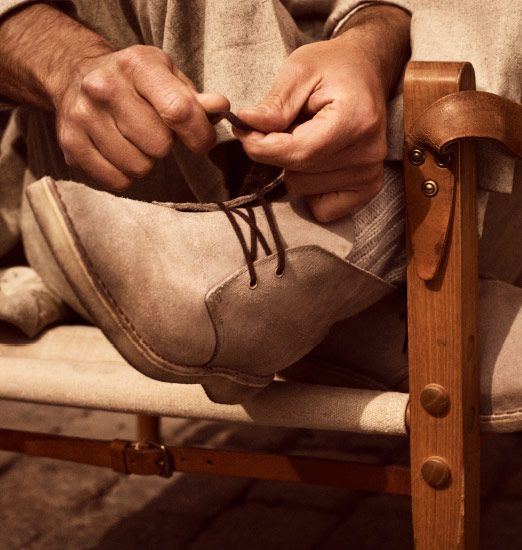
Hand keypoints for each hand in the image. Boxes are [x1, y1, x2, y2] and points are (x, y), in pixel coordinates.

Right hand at [54, 45, 228, 189]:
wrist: (75, 74)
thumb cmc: (133, 81)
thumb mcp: (166, 76)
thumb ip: (195, 98)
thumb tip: (220, 107)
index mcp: (137, 66)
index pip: (179, 111)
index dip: (199, 135)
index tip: (201, 141)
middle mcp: (105, 87)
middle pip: (159, 145)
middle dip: (165, 145)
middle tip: (155, 132)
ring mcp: (84, 116)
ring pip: (138, 167)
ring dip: (145, 161)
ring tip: (135, 141)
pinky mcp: (71, 143)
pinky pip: (117, 180)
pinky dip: (124, 174)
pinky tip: (119, 152)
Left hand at [234, 5, 409, 221]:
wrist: (366, 74)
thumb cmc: (333, 69)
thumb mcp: (299, 70)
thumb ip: (275, 102)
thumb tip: (247, 123)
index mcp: (356, 120)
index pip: (298, 152)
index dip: (262, 147)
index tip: (246, 132)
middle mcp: (368, 153)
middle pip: (297, 173)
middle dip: (279, 152)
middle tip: (288, 126)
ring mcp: (371, 175)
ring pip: (302, 190)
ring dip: (294, 168)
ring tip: (310, 137)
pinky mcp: (368, 190)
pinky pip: (321, 209)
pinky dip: (310, 189)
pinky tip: (318, 161)